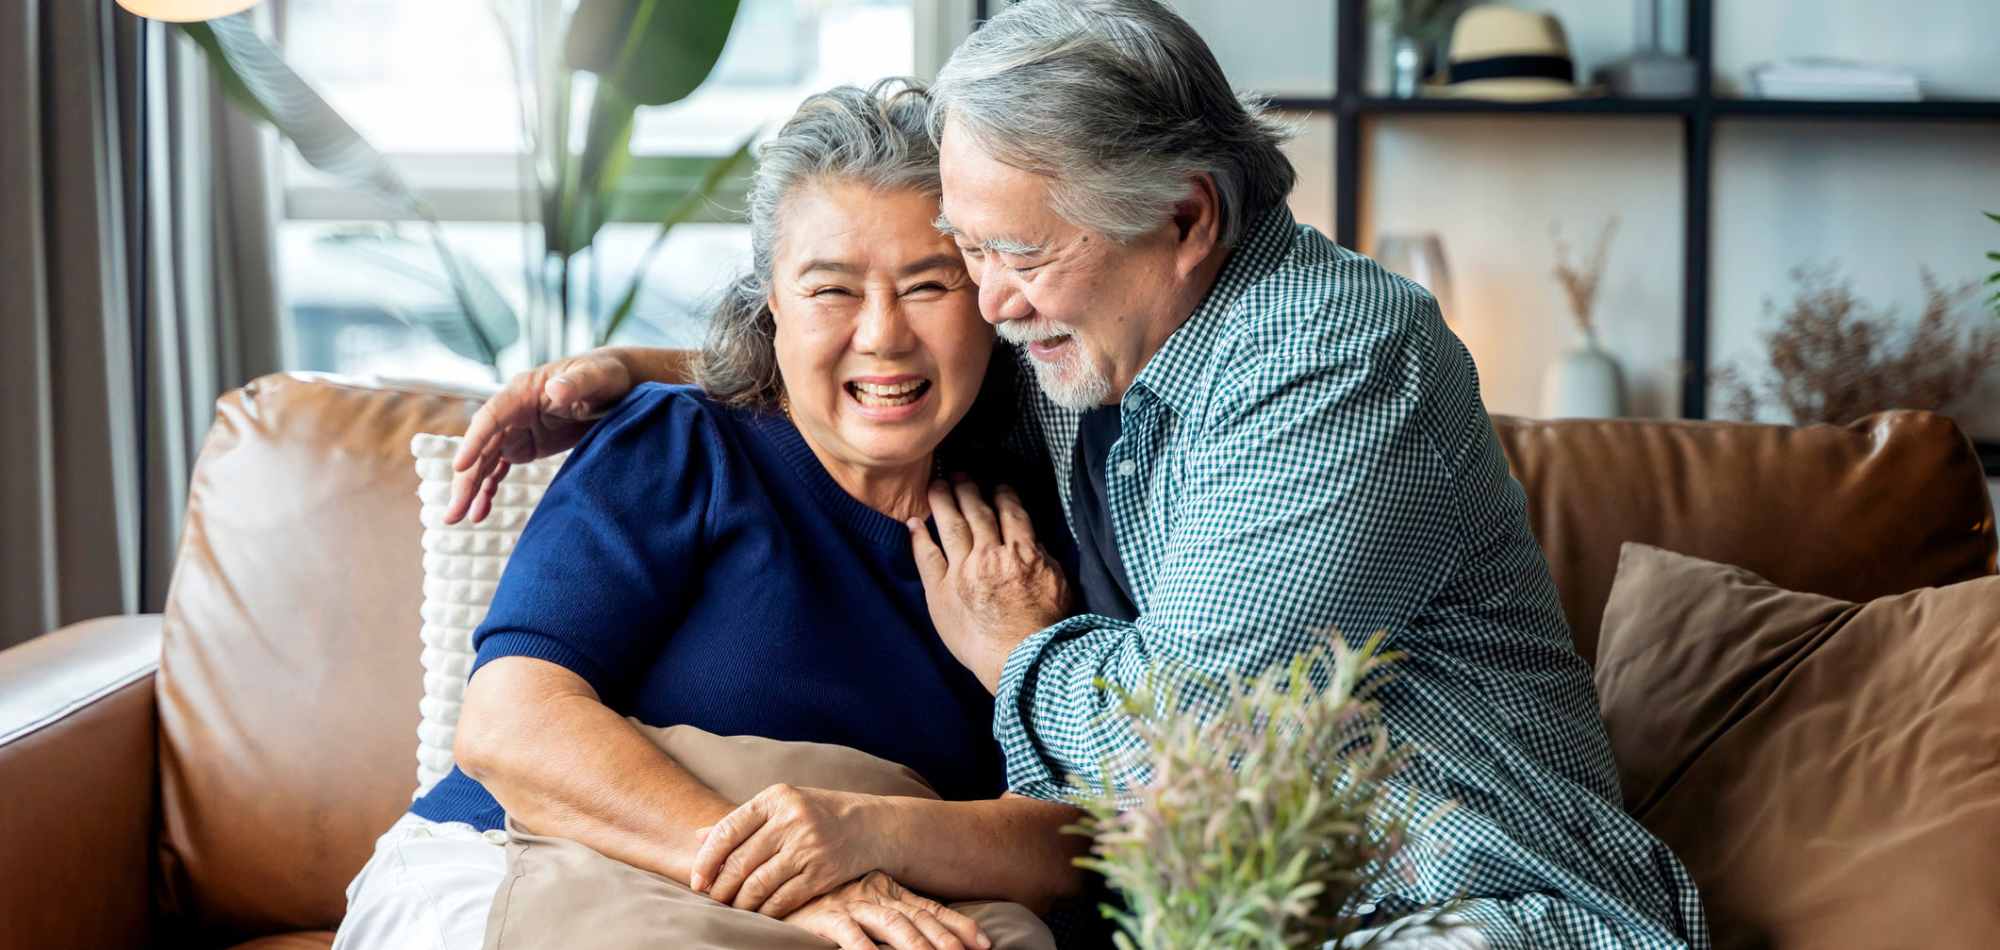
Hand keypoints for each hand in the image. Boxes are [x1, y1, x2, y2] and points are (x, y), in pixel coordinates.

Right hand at [444, 350, 632, 523]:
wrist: (619, 385)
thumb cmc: (606, 375)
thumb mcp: (597, 377)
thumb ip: (577, 383)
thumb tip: (555, 388)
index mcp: (524, 391)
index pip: (491, 417)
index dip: (474, 441)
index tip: (460, 467)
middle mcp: (512, 410)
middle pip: (481, 446)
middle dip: (465, 478)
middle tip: (453, 511)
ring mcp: (517, 429)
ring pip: (485, 461)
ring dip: (471, 489)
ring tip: (457, 518)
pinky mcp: (526, 445)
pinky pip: (499, 468)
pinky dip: (489, 489)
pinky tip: (480, 511)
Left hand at [689, 784, 885, 918]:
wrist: (869, 826)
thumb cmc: (816, 815)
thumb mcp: (781, 807)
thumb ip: (741, 822)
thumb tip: (698, 837)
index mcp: (776, 798)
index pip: (728, 830)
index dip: (707, 859)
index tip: (697, 880)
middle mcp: (792, 820)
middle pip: (741, 861)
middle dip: (721, 886)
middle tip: (714, 898)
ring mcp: (808, 846)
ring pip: (759, 884)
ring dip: (741, 902)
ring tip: (734, 907)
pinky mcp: (822, 872)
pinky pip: (783, 899)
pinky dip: (766, 911)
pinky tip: (760, 912)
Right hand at [781, 871, 990, 949]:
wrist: (779, 881)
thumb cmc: (822, 899)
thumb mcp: (862, 903)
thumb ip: (890, 914)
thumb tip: (922, 938)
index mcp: (888, 890)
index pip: (930, 909)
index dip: (958, 926)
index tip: (984, 943)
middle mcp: (875, 894)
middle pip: (918, 920)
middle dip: (946, 940)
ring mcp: (852, 904)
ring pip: (892, 926)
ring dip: (916, 946)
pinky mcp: (826, 916)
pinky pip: (850, 935)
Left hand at [909, 480, 1069, 692]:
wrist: (1019, 660)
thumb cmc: (1045, 629)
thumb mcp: (1059, 585)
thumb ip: (1044, 558)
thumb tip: (1032, 542)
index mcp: (1021, 552)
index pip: (1010, 512)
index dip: (1002, 494)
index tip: (996, 485)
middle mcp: (989, 555)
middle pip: (976, 511)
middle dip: (968, 488)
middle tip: (960, 474)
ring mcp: (962, 572)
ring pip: (950, 525)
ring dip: (943, 501)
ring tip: (937, 485)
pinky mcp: (940, 591)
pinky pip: (926, 557)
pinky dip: (919, 537)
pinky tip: (914, 523)